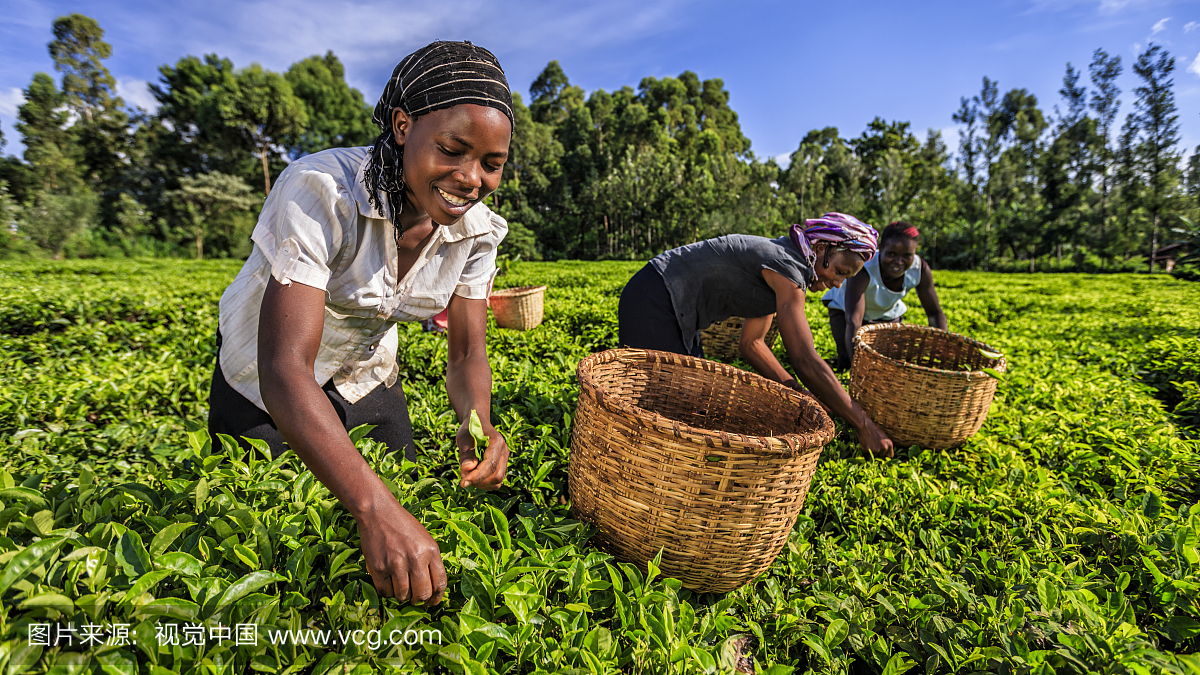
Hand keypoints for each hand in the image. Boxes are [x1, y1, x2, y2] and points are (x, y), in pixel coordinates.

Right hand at [356, 489, 446, 605]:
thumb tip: (433, 590)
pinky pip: (385, 592)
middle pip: (422, 594)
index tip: (431, 603)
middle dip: (418, 600)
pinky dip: (387, 591)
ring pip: (403, 596)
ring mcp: (396, 564)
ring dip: (401, 596)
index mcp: (431, 551)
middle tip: (413, 597)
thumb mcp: (425, 540)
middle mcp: (415, 558)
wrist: (379, 513)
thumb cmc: (404, 527)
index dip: (436, 598)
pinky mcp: (378, 568)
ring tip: (398, 585)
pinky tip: (387, 582)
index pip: (440, 584)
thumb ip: (431, 562)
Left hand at [456, 418, 509, 488]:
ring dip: (480, 483)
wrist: (477, 423)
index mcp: (497, 442)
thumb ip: (466, 453)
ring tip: (467, 474)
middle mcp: (504, 451)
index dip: (477, 476)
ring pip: (497, 481)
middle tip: (462, 475)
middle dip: (478, 480)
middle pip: (496, 475)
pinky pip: (495, 482)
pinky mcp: (501, 466)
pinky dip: (483, 483)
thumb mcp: (463, 437)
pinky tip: (473, 476)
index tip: (463, 483)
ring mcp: (504, 460)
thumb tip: (467, 468)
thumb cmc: (469, 429)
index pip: (490, 465)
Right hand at [856, 419, 893, 458]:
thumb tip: (886, 455)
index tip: (882, 453)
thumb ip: (886, 445)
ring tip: (870, 442)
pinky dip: (865, 449)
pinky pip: (867, 453)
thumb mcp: (884, 437)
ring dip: (871, 451)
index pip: (890, 456)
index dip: (886, 455)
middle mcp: (884, 448)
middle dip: (878, 453)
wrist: (864, 425)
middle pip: (881, 456)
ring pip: (874, 455)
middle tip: (874, 445)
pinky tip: (865, 442)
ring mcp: (876, 450)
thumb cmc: (874, 430)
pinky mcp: (868, 450)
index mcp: (889, 444)